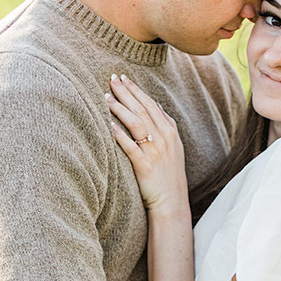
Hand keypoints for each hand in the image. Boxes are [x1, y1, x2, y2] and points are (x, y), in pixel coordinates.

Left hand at [106, 74, 188, 215]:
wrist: (172, 202)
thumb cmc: (169, 174)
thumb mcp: (174, 146)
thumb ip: (166, 124)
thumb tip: (157, 104)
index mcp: (170, 132)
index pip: (151, 104)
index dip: (136, 90)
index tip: (123, 77)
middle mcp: (163, 138)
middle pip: (142, 109)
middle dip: (126, 92)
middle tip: (111, 79)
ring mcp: (154, 152)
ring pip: (135, 123)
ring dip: (120, 108)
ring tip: (105, 97)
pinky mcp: (144, 165)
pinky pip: (129, 146)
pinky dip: (118, 133)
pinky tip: (107, 124)